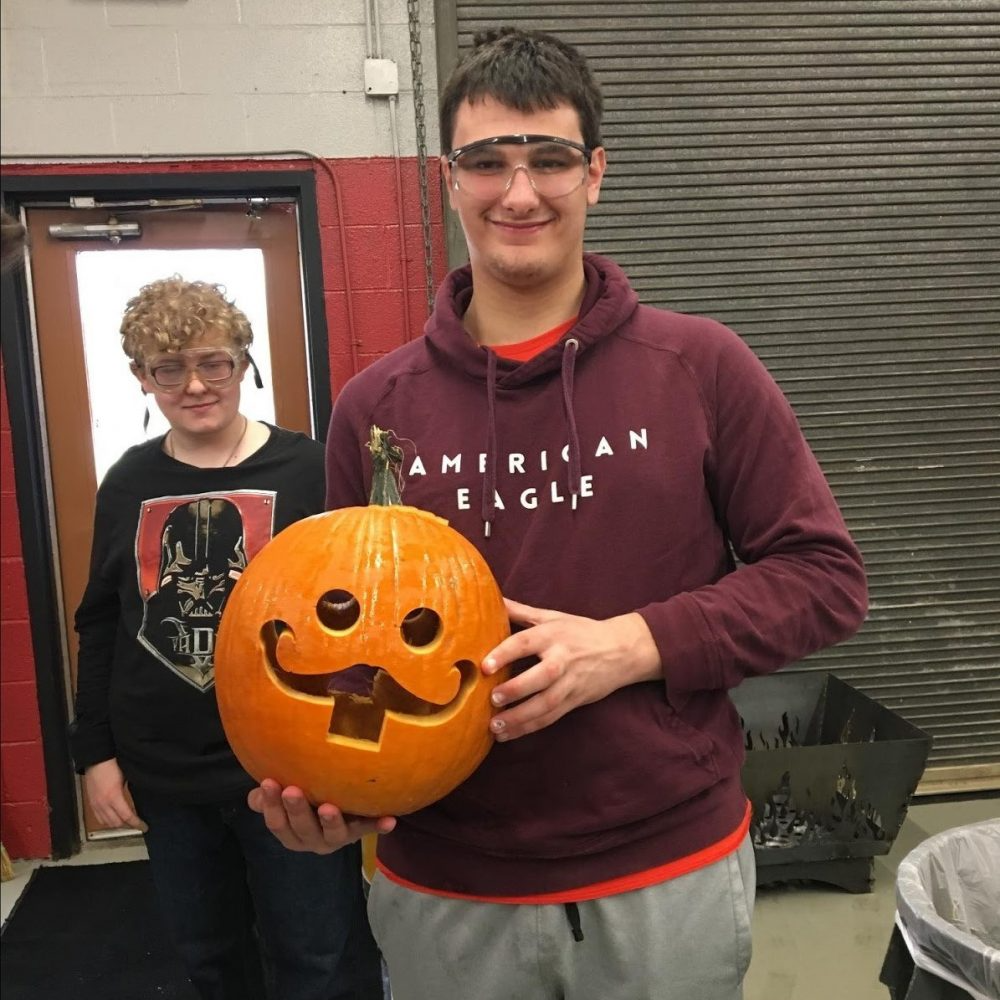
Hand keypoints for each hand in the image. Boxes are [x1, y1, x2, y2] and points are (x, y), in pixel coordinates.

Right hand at [83, 758, 146, 831]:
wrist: (96, 759)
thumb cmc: (112, 764)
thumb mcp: (126, 777)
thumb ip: (132, 789)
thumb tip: (141, 797)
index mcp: (113, 797)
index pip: (127, 816)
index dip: (137, 823)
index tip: (144, 827)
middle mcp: (103, 803)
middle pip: (116, 823)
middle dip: (128, 826)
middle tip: (138, 825)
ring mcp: (96, 804)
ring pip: (107, 823)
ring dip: (118, 825)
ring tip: (128, 823)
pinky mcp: (92, 803)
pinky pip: (99, 819)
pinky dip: (107, 822)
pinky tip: (115, 819)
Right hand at [247, 779, 396, 853]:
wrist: (338, 815)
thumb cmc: (304, 802)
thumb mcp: (283, 799)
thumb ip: (268, 795)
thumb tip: (259, 785)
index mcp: (291, 834)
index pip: (277, 822)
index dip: (270, 805)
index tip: (268, 782)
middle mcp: (312, 841)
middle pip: (302, 829)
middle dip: (297, 810)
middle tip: (292, 790)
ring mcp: (337, 838)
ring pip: (332, 834)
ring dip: (330, 821)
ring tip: (328, 808)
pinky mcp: (358, 832)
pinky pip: (368, 830)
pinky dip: (378, 826)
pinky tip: (390, 821)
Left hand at [483, 599, 661, 741]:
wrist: (622, 651)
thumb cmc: (580, 631)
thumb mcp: (552, 617)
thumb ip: (520, 611)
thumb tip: (493, 599)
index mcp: (553, 635)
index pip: (526, 643)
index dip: (505, 653)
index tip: (485, 666)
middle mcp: (563, 659)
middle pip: (541, 676)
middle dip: (517, 689)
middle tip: (493, 698)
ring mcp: (571, 683)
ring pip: (546, 703)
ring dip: (520, 717)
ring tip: (495, 726)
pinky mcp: (575, 701)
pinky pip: (551, 717)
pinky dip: (529, 727)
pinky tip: (508, 734)